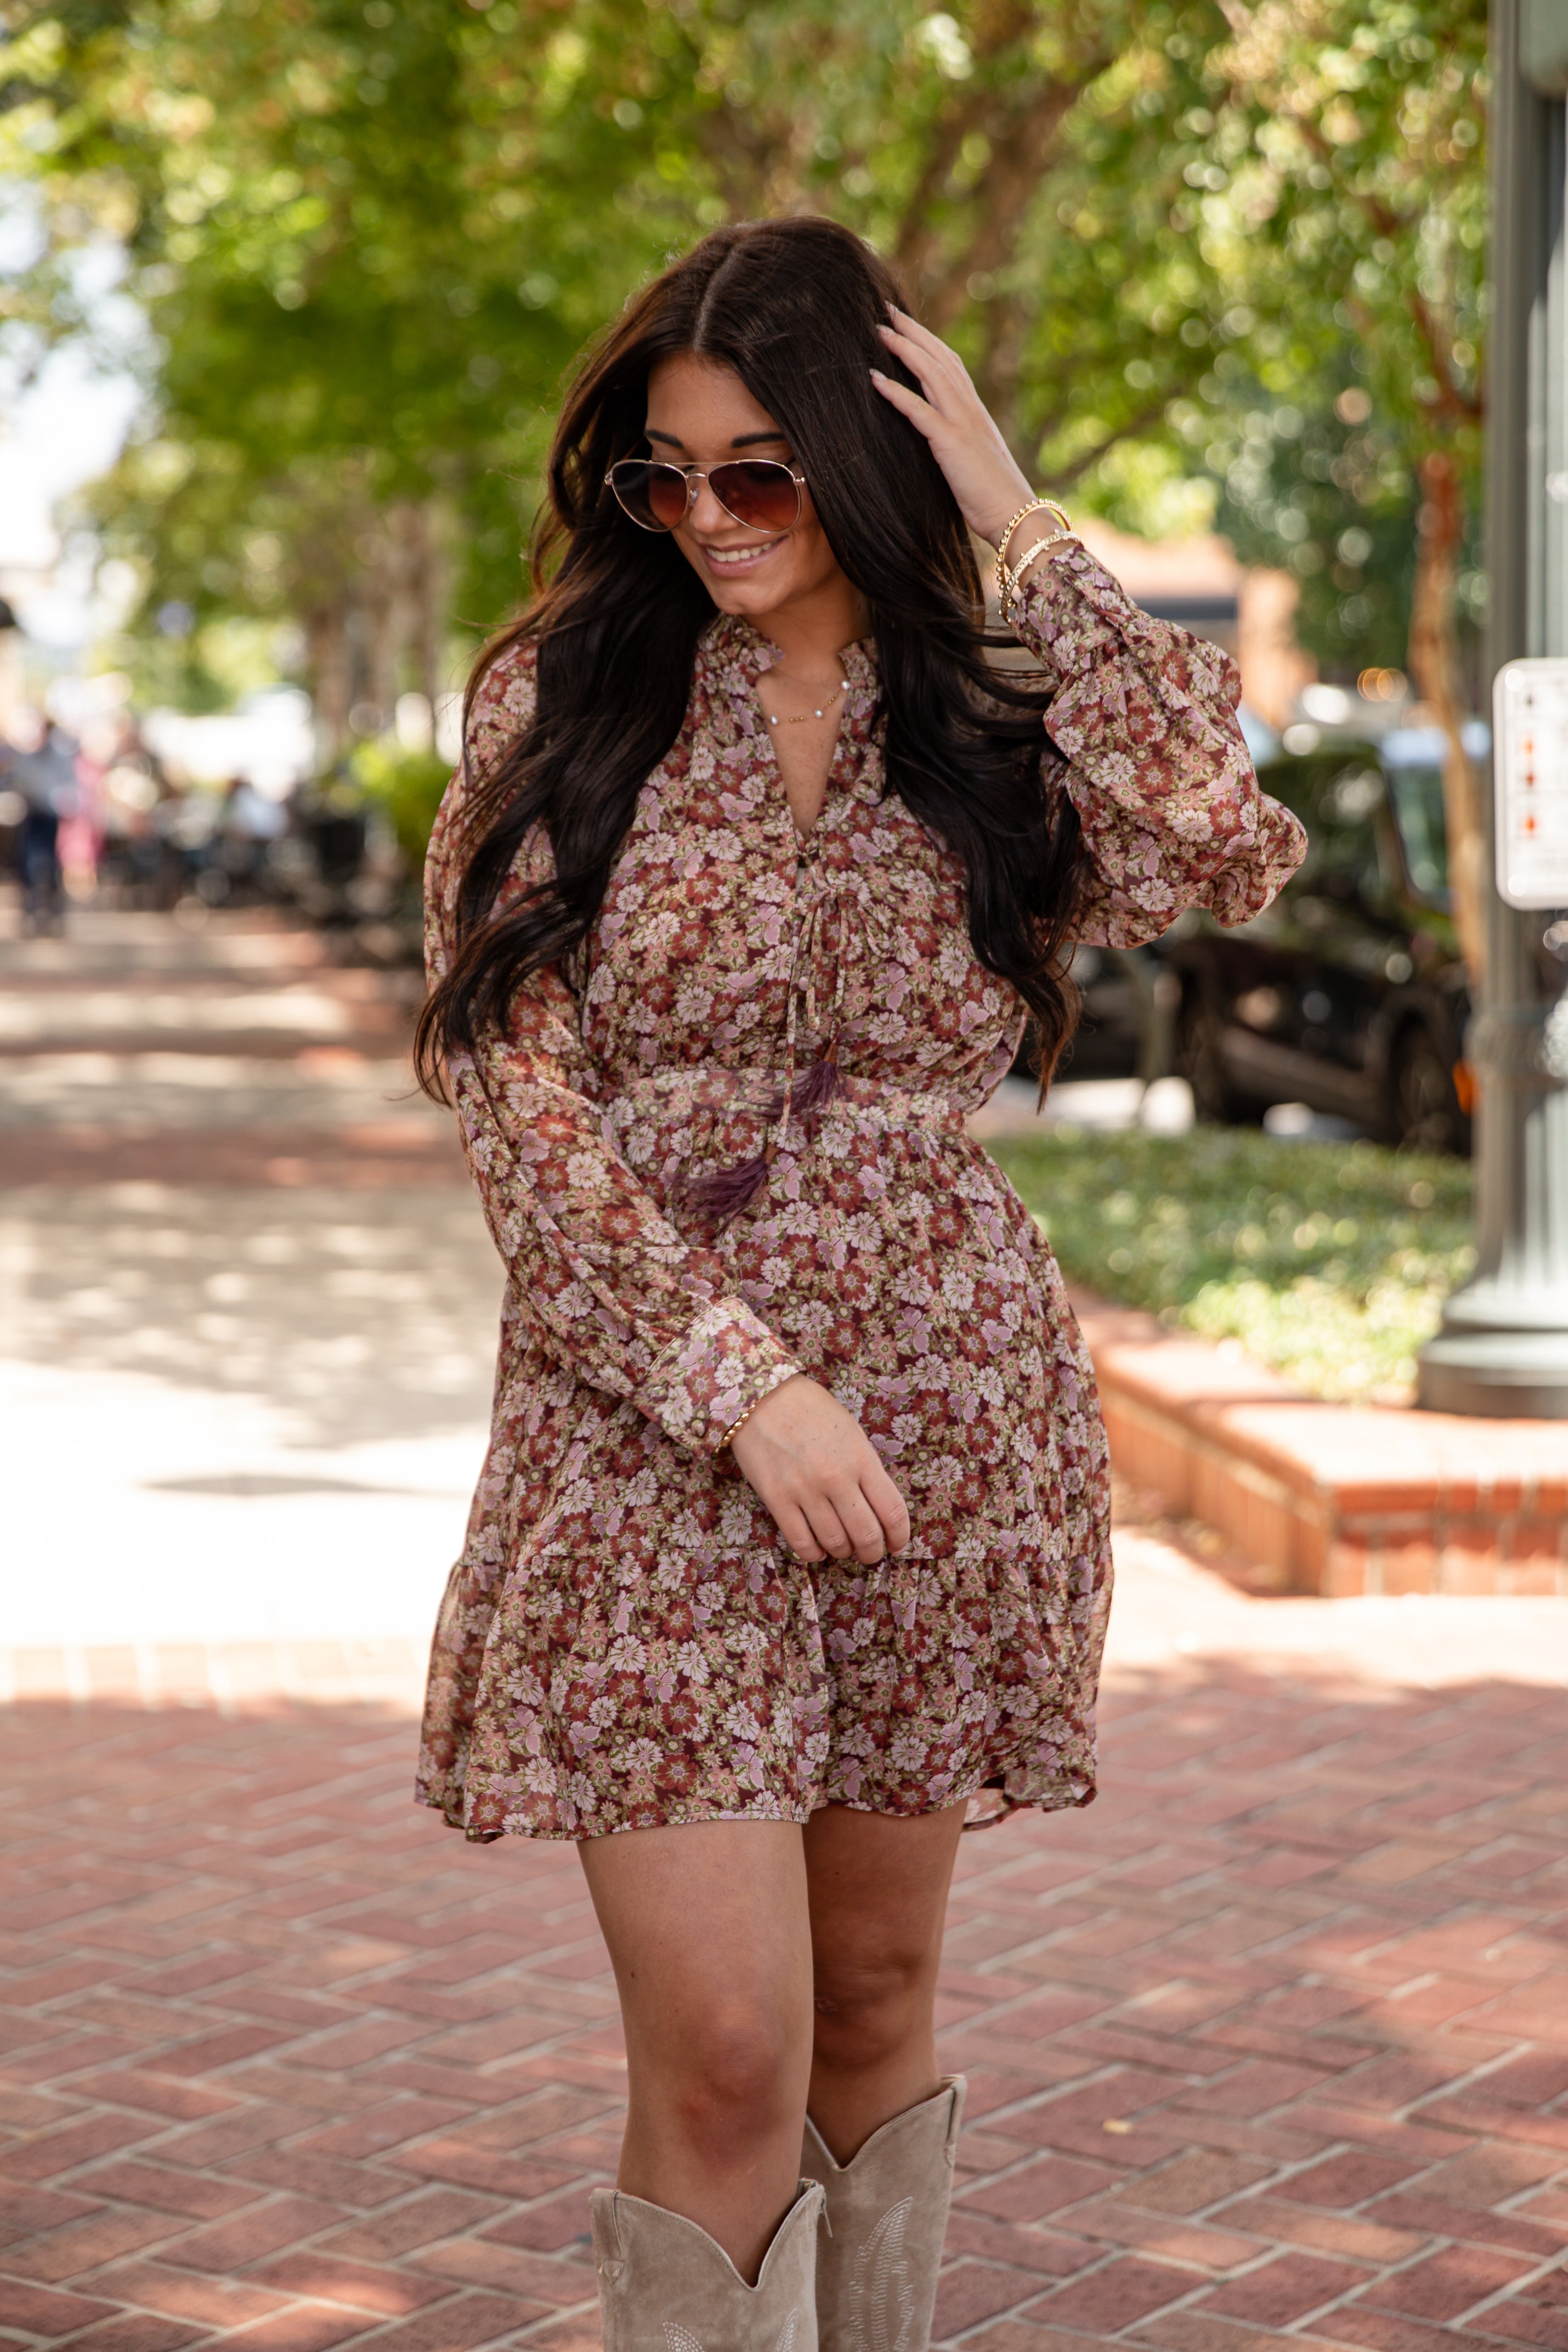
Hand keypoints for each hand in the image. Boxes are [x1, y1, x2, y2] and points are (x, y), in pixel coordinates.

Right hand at [730, 1376, 909, 1565]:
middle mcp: (837, 1478)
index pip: (892, 1511)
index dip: (899, 1537)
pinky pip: (801, 1543)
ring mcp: (805, 1490)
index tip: (896, 1544)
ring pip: (835, 1543)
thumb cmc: (811, 1410)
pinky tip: (816, 1549)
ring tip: (842, 1548)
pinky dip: (813, 1554)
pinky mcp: (776, 1499)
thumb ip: (866, 1469)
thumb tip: (877, 1507)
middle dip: (872, 1552)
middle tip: (869, 1553)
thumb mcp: (851, 1432)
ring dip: (843, 1553)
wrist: (761, 1396)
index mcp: (862, 1459)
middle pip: (866, 1535)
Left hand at [870, 307, 1034, 548]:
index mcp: (975, 412)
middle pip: (940, 357)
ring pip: (931, 373)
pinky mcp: (952, 443)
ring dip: (904, 349)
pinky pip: (920, 411)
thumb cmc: (994, 498)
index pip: (951, 365)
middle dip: (914, 331)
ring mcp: (962, 423)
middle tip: (888, 311)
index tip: (908, 325)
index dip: (929, 342)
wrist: (1016, 516)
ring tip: (879, 331)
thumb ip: (958, 443)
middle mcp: (970, 409)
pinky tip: (874, 380)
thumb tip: (940, 441)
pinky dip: (896, 392)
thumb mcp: (973, 462)